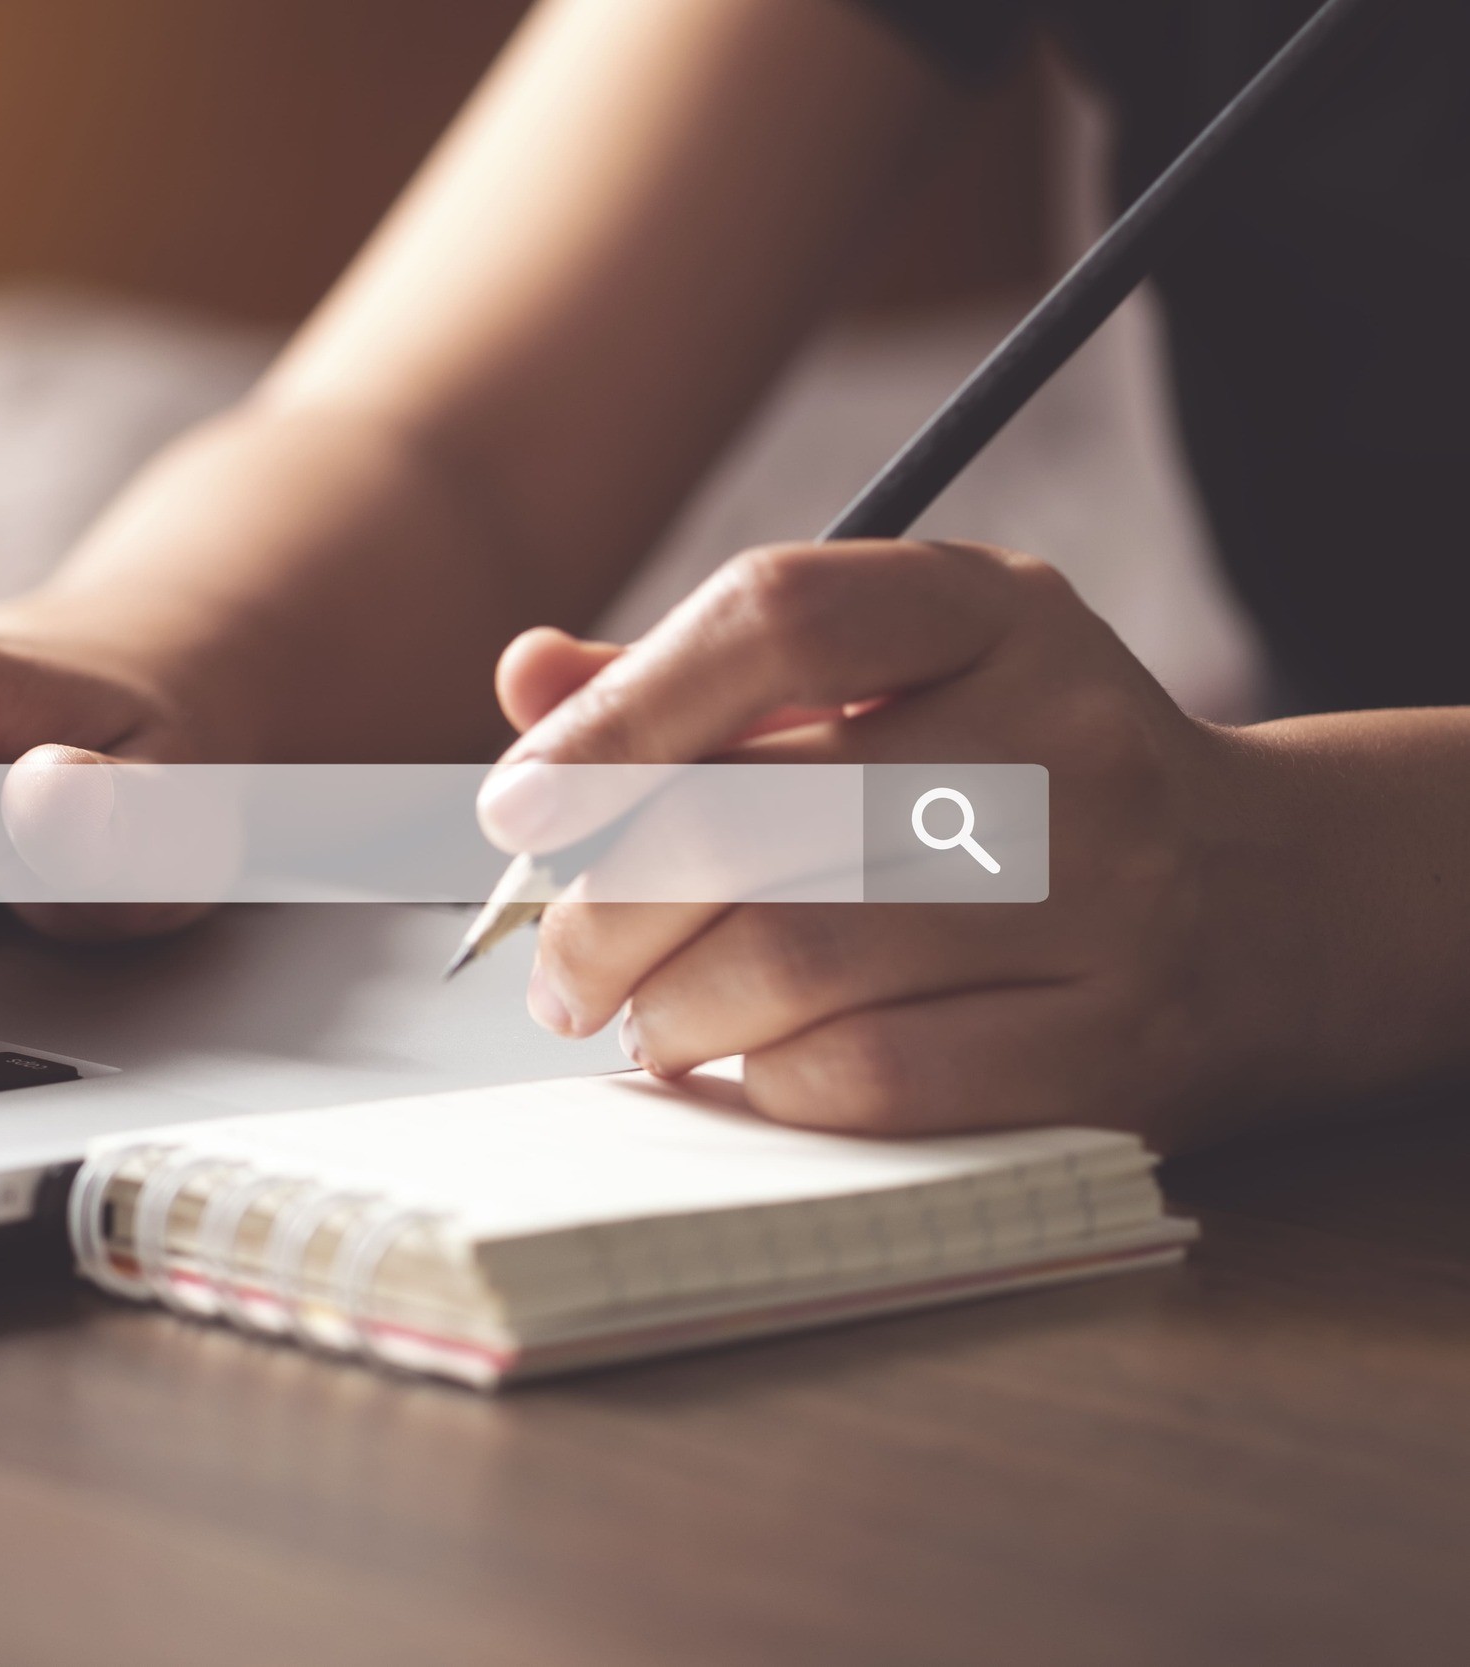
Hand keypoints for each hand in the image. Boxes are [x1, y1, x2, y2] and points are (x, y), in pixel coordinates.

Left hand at [478, 540, 1276, 1148]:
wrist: (1277, 901)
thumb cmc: (1021, 778)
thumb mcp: (893, 681)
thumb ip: (702, 680)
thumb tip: (527, 683)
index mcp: (992, 609)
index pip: (777, 613)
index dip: (616, 718)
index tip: (519, 808)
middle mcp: (1063, 736)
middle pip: (753, 814)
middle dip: (603, 911)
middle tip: (557, 967)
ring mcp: (1106, 896)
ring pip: (794, 958)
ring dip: (668, 1008)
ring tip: (643, 1017)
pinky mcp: (1119, 1047)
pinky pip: (875, 1079)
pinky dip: (770, 1083)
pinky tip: (753, 1067)